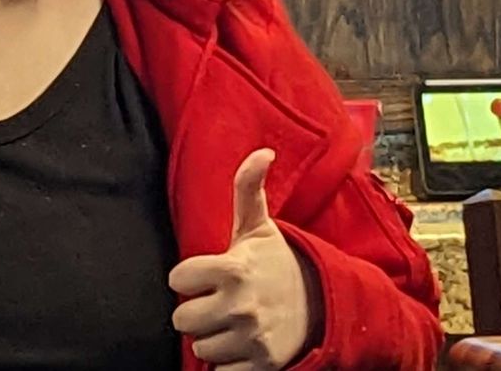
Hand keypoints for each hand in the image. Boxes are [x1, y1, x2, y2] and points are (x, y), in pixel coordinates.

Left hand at [169, 149, 321, 369]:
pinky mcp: (261, 366)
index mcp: (234, 269)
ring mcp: (251, 338)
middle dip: (194, 310)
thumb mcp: (259, 226)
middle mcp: (241, 305)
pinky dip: (226, 363)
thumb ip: (248, 188)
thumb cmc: (277, 263)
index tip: (202, 274)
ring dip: (210, 337)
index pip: (178, 278)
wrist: (322, 305)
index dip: (188, 276)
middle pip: (182, 318)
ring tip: (228, 322)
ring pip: (199, 347)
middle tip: (214, 301)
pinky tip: (239, 344)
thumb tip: (262, 151)